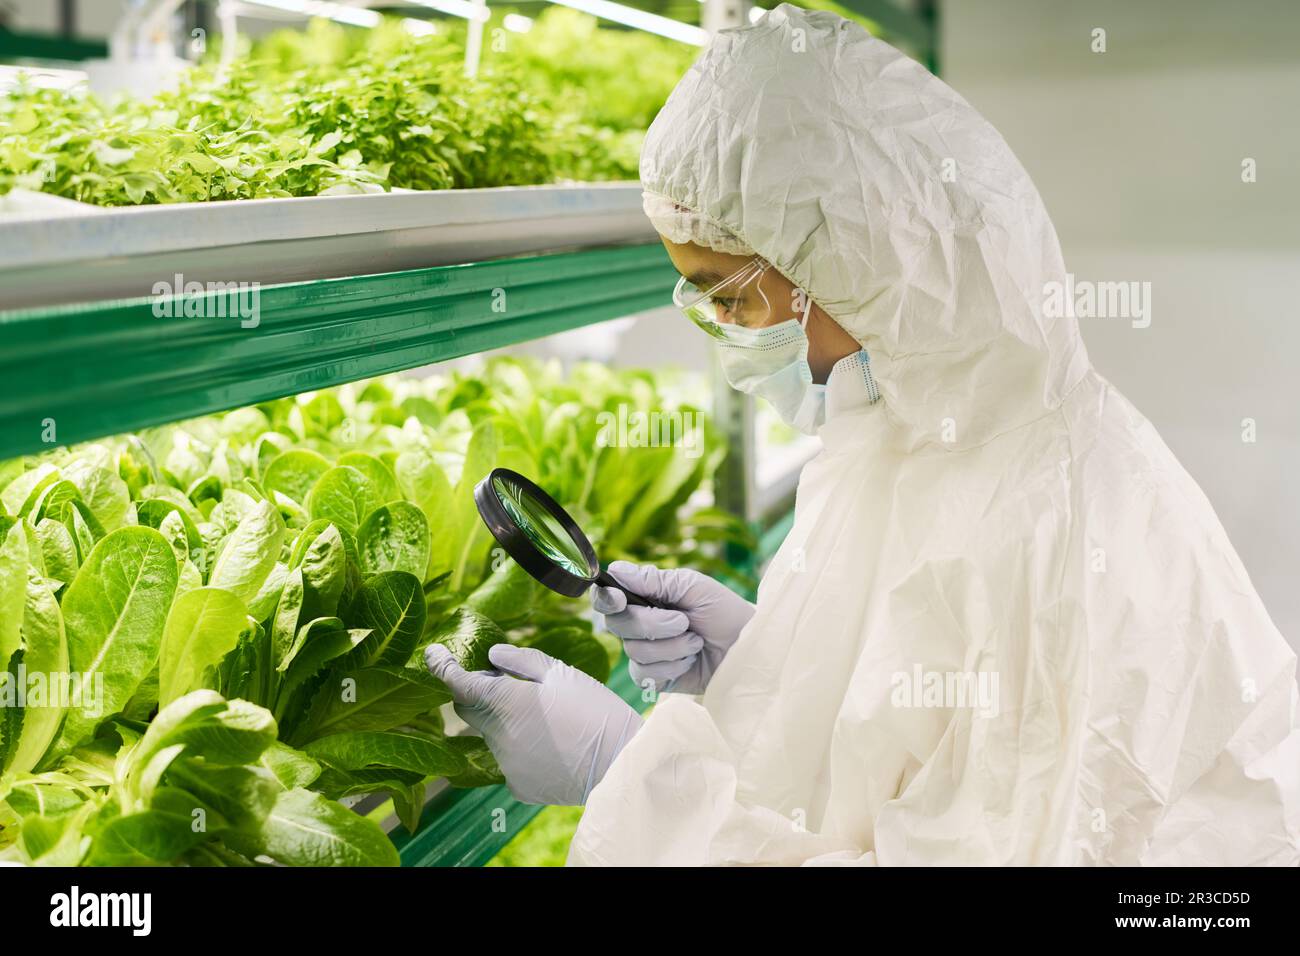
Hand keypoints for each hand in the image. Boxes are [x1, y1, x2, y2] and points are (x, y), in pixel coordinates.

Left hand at [424, 642, 641, 806]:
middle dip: (478, 693)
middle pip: (469, 709)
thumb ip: (521, 661)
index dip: (441, 666)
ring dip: (505, 722)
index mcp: (505, 701)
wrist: (620, 763)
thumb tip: (491, 656)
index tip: (434, 654)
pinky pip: (508, 759)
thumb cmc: (595, 710)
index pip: (457, 682)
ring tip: (547, 719)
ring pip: (491, 734)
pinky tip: (552, 745)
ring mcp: (505, 763)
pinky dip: (520, 748)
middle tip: (509, 683)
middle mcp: (497, 735)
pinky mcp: (517, 784)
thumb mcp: (563, 674)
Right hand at [592, 561, 755, 694]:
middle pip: (616, 624)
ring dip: (671, 646)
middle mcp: (639, 624)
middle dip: (652, 623)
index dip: (607, 598)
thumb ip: (653, 579)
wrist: (748, 647)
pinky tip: (691, 660)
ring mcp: (646, 652)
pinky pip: (644, 674)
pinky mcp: (655, 678)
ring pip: (633, 650)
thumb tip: (615, 569)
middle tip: (683, 621)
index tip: (621, 598)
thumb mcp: (692, 586)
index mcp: (646, 597)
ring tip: (696, 641)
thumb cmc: (724, 611)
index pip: (609, 598)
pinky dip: (672, 666)